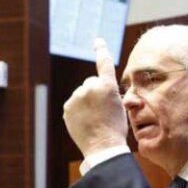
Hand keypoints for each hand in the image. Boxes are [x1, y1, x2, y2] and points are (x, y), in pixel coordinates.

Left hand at [63, 38, 127, 157]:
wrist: (103, 146)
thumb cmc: (115, 128)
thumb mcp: (119, 106)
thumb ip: (107, 94)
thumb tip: (96, 92)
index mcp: (108, 86)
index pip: (104, 63)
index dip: (101, 50)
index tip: (97, 41)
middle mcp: (91, 87)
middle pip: (91, 83)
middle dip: (95, 93)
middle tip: (102, 111)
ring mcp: (77, 97)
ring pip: (82, 95)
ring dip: (86, 103)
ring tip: (94, 119)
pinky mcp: (68, 107)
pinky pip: (74, 104)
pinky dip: (78, 111)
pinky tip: (85, 122)